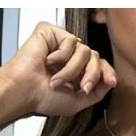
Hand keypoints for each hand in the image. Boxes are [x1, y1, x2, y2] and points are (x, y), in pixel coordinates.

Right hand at [0, 21, 116, 118]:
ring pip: (84, 50)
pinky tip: (48, 61)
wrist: (23, 92)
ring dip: (72, 69)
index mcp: (74, 71)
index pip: (97, 64)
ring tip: (56, 80)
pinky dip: (62, 55)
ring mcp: (59, 44)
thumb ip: (96, 92)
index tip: (112, 82)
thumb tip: (110, 81)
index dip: (106, 72)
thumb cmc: (42, 98)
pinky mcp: (50, 33)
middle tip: (81, 88)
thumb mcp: (76, 102)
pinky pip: (71, 40)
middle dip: (91, 74)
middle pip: (95, 57)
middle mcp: (68, 56)